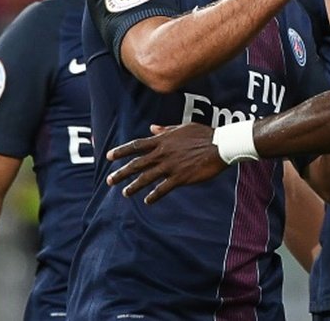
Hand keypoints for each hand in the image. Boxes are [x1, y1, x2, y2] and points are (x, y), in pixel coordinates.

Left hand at [106, 123, 227, 203]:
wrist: (220, 145)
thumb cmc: (204, 135)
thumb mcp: (182, 128)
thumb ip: (165, 130)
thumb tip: (152, 127)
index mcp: (163, 140)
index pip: (137, 146)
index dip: (121, 151)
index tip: (109, 156)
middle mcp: (163, 153)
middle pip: (137, 164)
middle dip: (121, 173)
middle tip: (110, 180)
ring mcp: (170, 166)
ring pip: (146, 178)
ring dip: (134, 186)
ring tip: (125, 192)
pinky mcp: (180, 177)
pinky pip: (162, 188)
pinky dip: (153, 195)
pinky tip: (147, 200)